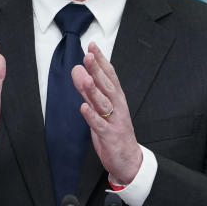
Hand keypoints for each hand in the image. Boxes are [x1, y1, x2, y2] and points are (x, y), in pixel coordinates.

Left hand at [71, 42, 141, 184]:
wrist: (129, 160)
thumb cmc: (114, 131)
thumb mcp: (100, 108)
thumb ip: (88, 90)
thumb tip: (77, 69)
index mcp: (117, 98)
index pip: (109, 75)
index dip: (101, 60)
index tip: (92, 45)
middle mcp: (118, 107)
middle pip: (107, 86)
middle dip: (97, 70)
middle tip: (88, 56)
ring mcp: (115, 121)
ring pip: (104, 103)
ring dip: (94, 91)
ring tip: (85, 78)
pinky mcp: (110, 136)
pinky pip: (99, 125)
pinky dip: (92, 116)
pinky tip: (84, 107)